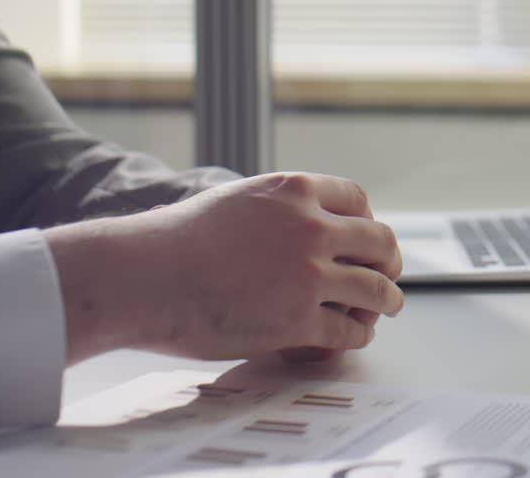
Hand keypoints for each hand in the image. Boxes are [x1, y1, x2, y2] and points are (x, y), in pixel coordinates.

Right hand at [47, 172, 403, 363]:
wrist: (140, 277)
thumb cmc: (172, 242)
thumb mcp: (234, 200)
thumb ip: (275, 209)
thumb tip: (296, 223)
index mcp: (294, 191)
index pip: (357, 199)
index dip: (368, 221)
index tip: (368, 237)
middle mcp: (311, 228)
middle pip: (378, 241)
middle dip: (389, 260)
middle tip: (389, 273)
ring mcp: (309, 274)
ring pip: (374, 288)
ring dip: (387, 301)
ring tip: (388, 308)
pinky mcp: (299, 320)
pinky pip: (348, 330)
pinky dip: (357, 336)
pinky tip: (354, 337)